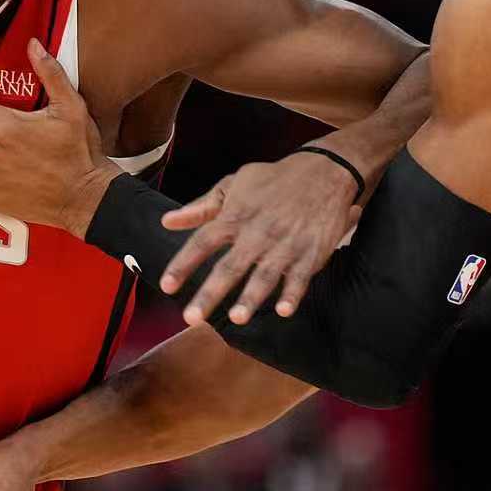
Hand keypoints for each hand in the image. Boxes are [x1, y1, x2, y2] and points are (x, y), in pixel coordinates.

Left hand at [158, 150, 362, 325]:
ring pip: (264, 276)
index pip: (202, 242)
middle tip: (191, 317)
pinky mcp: (310, 254)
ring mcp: (285, 245)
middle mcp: (257, 233)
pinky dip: (293, 294)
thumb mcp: (234, 183)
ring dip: (251, 298)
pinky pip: (300, 278)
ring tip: (236, 318)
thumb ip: (201, 207)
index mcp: (235, 216)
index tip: (166, 285)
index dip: (183, 264)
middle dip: (209, 293)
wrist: (325, 172)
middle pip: (229, 267)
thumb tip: (166, 221)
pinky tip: (283, 311)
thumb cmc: (273, 180)